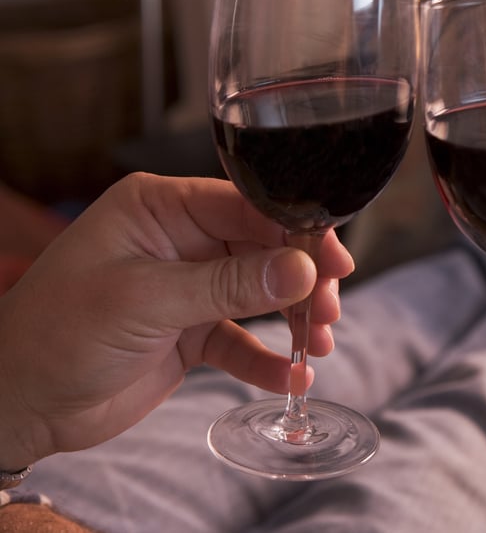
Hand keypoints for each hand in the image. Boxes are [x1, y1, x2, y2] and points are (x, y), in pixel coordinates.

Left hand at [0, 173, 354, 468]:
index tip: (332, 260)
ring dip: (295, 317)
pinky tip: (292, 377)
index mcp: (160, 209)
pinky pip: (244, 339)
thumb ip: (226, 285)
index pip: (245, 204)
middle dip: (303, 278)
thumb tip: (300, 270)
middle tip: (330, 308)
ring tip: (319, 343)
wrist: (20, 405)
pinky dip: (269, 358)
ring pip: (262, 292)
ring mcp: (189, 287)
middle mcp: (180, 240)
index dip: (295, 229)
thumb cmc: (56, 334)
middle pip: (264, 247)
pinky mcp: (193, 332)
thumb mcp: (144, 300)